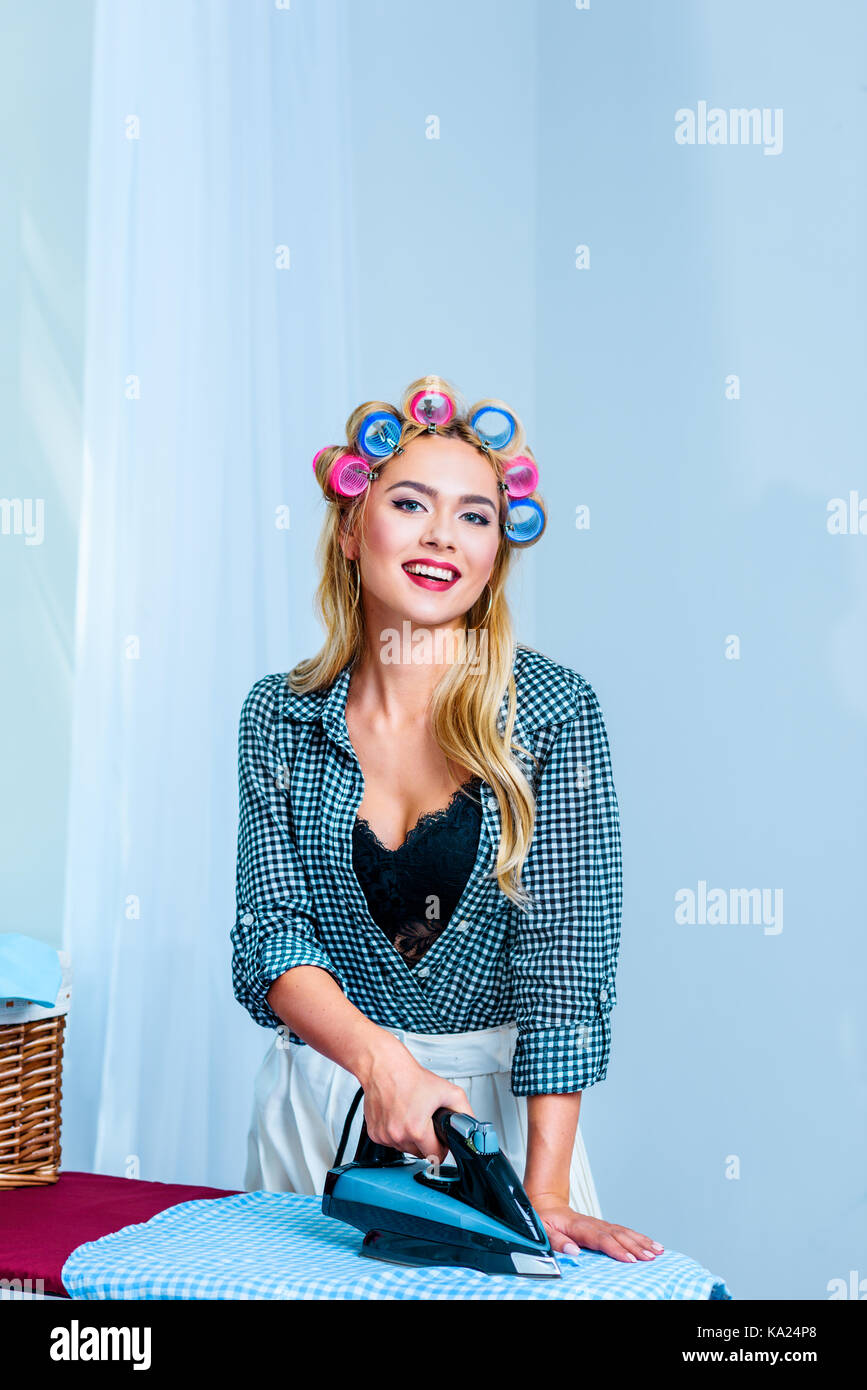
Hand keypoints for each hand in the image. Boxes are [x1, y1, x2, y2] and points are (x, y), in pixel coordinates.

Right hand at [356, 1031, 475, 1163]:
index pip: (435, 1156)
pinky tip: (399, 1117)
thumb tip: (471, 1127)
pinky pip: (390, 1142)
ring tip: (411, 1116)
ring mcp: (384, 1135)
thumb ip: (465, 1112)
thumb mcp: (448, 1091)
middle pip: (419, 1153)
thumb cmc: (410, 1076)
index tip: (440, 1139)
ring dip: (410, 1138)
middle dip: (426, 1142)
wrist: (384, 1067)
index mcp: (416, 1129)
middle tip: (426, 1122)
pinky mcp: (374, 1134)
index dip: (442, 1147)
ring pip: (404, 1149)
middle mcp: (398, 1135)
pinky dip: (396, 1134)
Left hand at [526, 1191, 664, 1262]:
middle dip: (636, 1246)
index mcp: (578, 1226)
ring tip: (657, 1251)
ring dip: (641, 1241)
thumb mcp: (541, 1230)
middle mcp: (592, 1224)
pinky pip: (623, 1231)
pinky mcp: (602, 1227)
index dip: (616, 1249)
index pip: (601, 1239)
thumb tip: (573, 1252)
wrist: (544, 1202)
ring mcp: (599, 1224)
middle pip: (617, 1235)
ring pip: (623, 1232)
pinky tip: (650, 1244)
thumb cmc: (542, 1218)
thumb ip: (557, 1241)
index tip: (630, 1259)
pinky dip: (638, 1237)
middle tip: (651, 1257)